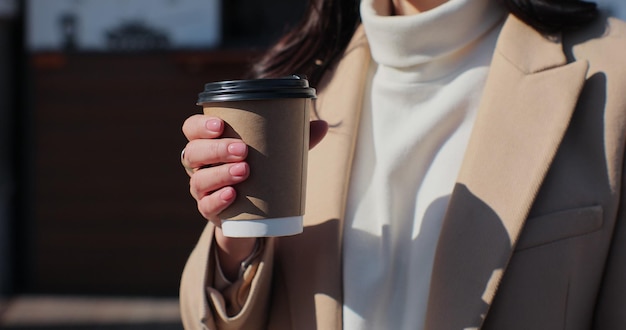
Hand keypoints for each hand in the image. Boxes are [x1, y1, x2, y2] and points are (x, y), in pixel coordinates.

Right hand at [182, 115, 327, 279]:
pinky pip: (206, 206)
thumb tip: (324, 125)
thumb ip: (296, 140)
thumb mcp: (276, 155)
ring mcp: (202, 190)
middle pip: (193, 153)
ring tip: (244, 170)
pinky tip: (232, 195)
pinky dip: (217, 200)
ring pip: (199, 180)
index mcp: (209, 144)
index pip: (191, 130)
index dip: (200, 126)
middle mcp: (199, 166)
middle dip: (216, 150)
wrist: (254, 215)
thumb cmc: (261, 173)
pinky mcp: (210, 212)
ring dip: (220, 174)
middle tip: (243, 150)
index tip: (221, 125)